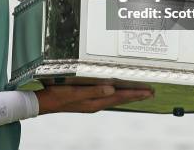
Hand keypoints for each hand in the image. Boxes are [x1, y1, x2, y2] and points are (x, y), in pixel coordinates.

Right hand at [34, 84, 152, 114]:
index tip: (148, 91)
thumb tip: (112, 89)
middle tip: (150, 92)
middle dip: (136, 96)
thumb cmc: (58, 96)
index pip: (120, 97)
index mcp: (95, 102)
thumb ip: (94, 90)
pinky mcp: (86, 100)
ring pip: (115, 99)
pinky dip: (116, 95)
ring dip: (128, 96)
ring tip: (139, 93)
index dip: (135, 94)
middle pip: (120, 99)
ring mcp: (91, 103)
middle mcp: (96, 104)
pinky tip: (116, 92)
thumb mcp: (75, 92)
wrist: (43, 102)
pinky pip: (107, 98)